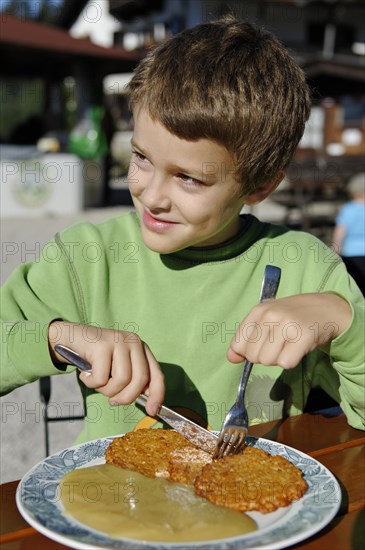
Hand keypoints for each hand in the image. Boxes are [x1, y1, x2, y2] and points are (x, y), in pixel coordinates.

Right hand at [48, 321, 163, 415]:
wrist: (72, 338)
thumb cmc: (97, 359)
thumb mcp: (118, 368)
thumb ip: (133, 381)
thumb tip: (150, 405)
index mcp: (141, 349)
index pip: (157, 375)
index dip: (157, 395)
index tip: (152, 411)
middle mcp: (134, 342)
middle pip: (140, 379)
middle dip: (126, 397)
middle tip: (113, 401)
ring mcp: (119, 341)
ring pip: (121, 380)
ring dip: (106, 390)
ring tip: (97, 382)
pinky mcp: (102, 345)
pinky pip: (101, 378)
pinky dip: (91, 383)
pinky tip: (86, 375)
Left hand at [227, 293, 351, 368]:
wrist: (327, 309)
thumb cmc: (293, 317)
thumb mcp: (267, 320)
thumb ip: (247, 339)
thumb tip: (231, 358)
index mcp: (258, 311)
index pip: (238, 344)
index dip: (249, 351)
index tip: (263, 345)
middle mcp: (270, 315)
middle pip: (253, 356)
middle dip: (265, 356)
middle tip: (281, 344)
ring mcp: (287, 324)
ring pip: (268, 361)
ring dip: (279, 359)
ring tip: (290, 344)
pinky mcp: (303, 336)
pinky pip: (285, 363)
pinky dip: (292, 361)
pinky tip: (298, 348)